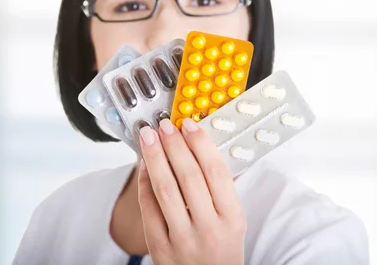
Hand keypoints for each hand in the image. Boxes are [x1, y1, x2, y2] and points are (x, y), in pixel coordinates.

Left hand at [137, 118, 246, 264]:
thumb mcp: (233, 222)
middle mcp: (209, 229)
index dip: (200, 144)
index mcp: (232, 218)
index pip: (216, 172)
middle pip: (189, 176)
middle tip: (165, 125)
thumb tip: (198, 147)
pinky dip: (144, 183)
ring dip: (155, 157)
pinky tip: (143, 165)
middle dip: (174, 145)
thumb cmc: (221, 251)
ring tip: (149, 137)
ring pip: (165, 189)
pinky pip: (148, 209)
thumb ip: (220, 190)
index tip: (189, 125)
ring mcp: (183, 239)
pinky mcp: (160, 248)